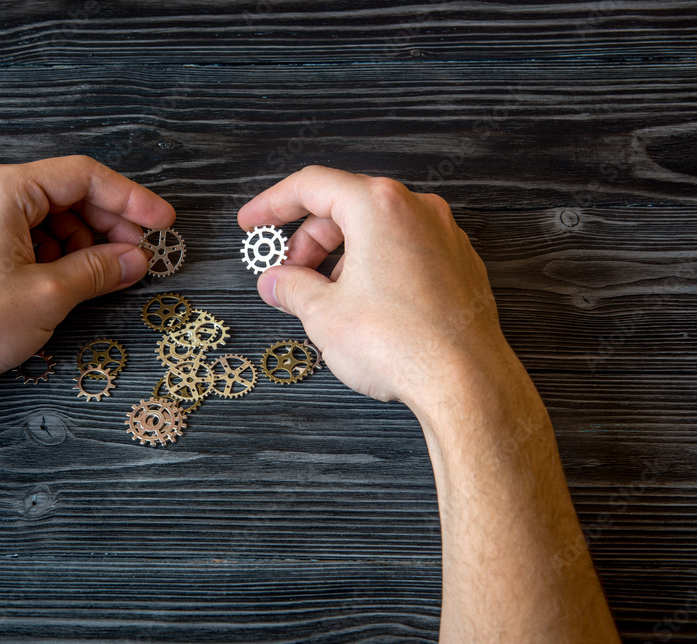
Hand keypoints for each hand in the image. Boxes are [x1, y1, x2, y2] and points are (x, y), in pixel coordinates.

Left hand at [0, 156, 174, 397]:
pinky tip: (77, 279)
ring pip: (52, 217)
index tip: (162, 222)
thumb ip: (99, 269)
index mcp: (3, 189)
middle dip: (109, 224)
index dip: (131, 199)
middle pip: (68, 194)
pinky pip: (31, 236)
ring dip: (86, 242)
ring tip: (110, 274)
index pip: (84, 176)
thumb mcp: (48, 295)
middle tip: (140, 255)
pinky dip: (60, 254)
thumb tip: (136, 260)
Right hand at [238, 166, 509, 415]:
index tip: (253, 222)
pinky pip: (404, 251)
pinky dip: (374, 266)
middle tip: (286, 275)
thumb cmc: (401, 343)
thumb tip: (277, 283)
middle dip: (308, 241)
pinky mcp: (458, 266)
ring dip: (341, 256)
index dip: (272, 205)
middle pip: (345, 207)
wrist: (464, 383)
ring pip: (376, 230)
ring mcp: (444, 237)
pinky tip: (360, 304)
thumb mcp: (323, 314)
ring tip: (322, 297)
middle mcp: (417, 210)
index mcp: (379, 206)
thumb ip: (292, 288)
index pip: (312, 185)